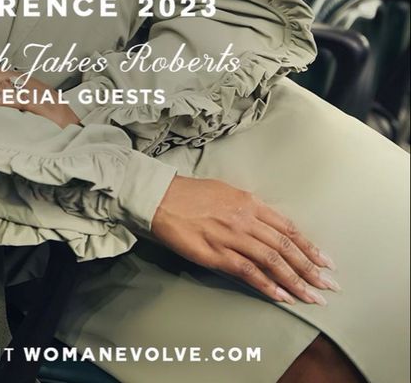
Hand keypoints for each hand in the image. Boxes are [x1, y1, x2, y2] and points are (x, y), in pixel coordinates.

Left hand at [0, 62, 80, 127]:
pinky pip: (11, 99)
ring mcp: (34, 92)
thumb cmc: (54, 120)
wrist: (76, 128)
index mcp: (27, 82)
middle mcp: (29, 83)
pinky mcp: (37, 104)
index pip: (0, 71)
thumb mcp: (32, 106)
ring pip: (1, 85)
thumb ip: (15, 101)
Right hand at [151, 176, 339, 305]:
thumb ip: (248, 208)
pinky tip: (283, 297)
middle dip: (311, 269)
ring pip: (272, 261)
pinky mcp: (217, 254)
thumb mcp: (226, 192)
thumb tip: (267, 224)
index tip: (325, 262)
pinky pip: (249, 272)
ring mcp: (232, 237)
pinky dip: (268, 286)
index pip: (288, 228)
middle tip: (329, 286)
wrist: (161, 198)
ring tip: (313, 298)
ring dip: (296, 281)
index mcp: (249, 202)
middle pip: (286, 247)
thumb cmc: (190, 194)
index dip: (309, 247)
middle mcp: (245, 219)